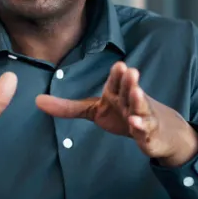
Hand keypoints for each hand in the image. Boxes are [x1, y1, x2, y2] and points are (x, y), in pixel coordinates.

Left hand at [35, 62, 197, 165]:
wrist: (160, 131)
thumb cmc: (124, 114)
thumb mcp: (95, 110)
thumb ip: (68, 107)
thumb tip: (37, 101)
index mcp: (117, 93)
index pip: (118, 81)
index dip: (118, 74)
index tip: (119, 65)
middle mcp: (131, 101)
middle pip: (130, 90)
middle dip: (130, 81)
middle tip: (130, 70)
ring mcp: (143, 116)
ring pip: (141, 108)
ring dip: (139, 100)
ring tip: (137, 92)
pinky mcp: (149, 133)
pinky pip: (145, 130)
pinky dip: (142, 127)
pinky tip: (136, 124)